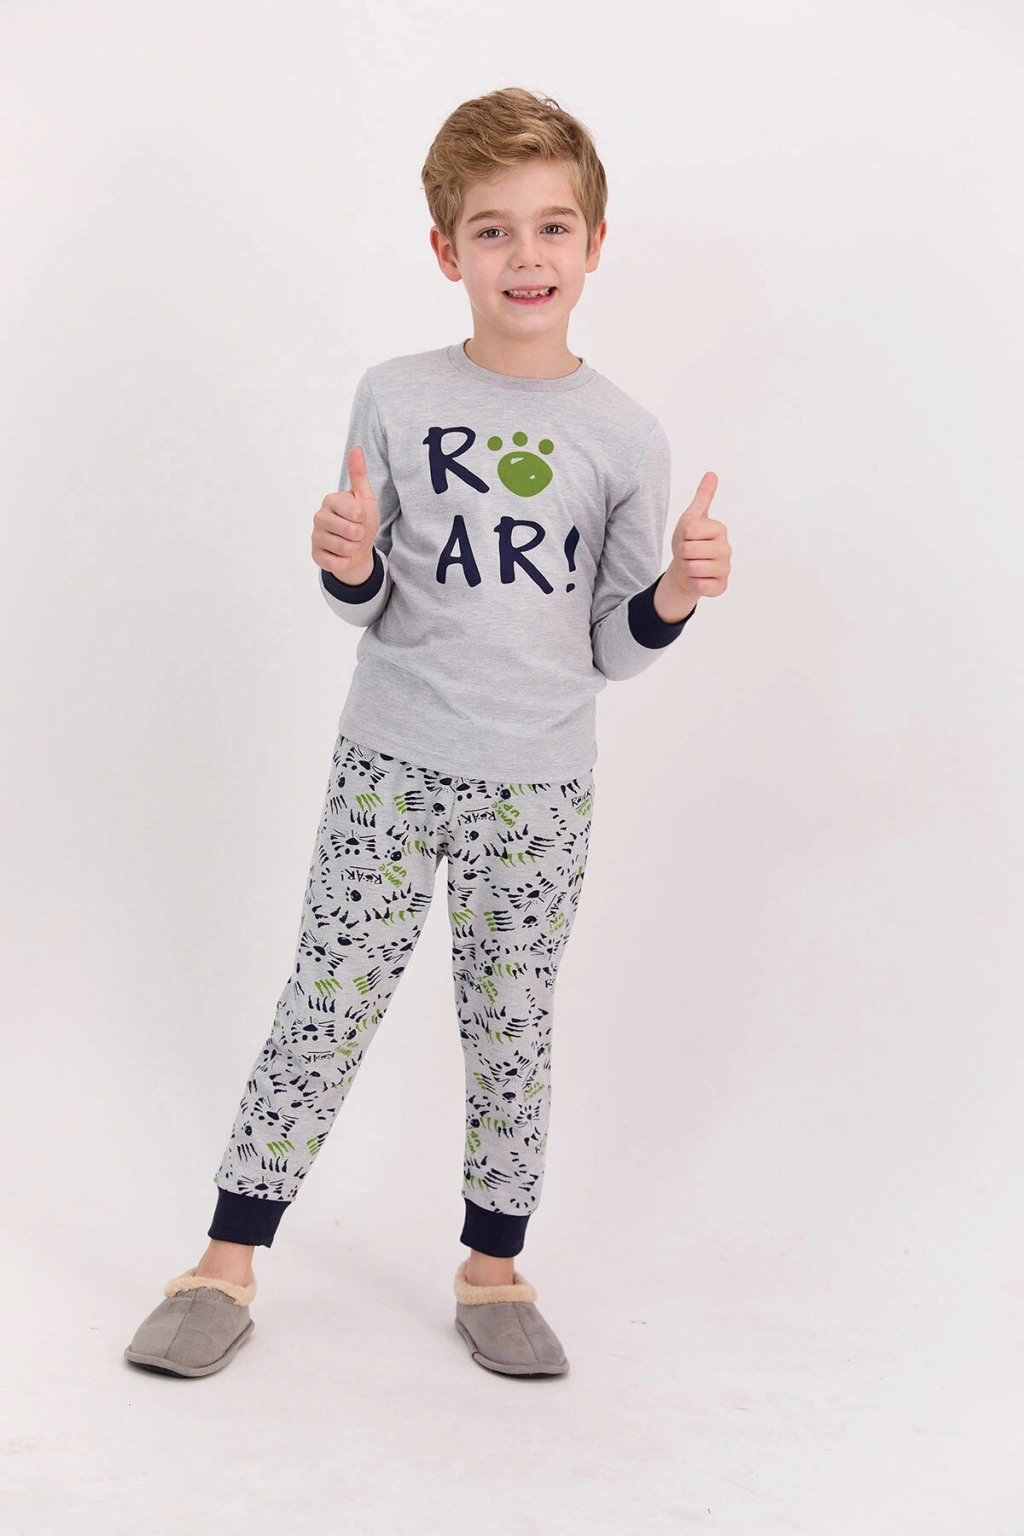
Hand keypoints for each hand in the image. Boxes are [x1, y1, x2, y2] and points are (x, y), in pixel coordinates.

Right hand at [311, 445, 380, 580]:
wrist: (358, 548)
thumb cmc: (361, 520)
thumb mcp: (364, 497)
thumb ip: (359, 475)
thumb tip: (356, 449)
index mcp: (331, 500)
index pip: (355, 513)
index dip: (364, 519)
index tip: (360, 517)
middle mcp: (319, 516)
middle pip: (351, 532)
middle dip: (360, 535)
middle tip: (356, 532)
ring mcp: (316, 536)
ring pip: (344, 548)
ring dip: (354, 549)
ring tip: (351, 544)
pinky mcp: (316, 555)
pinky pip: (335, 563)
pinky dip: (344, 562)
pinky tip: (342, 556)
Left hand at [666, 471, 730, 602]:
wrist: (686, 568)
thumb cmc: (689, 541)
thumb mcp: (691, 518)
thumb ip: (702, 497)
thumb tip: (711, 474)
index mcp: (720, 529)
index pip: (689, 530)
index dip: (682, 535)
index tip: (688, 538)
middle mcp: (726, 548)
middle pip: (689, 549)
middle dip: (683, 553)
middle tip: (689, 553)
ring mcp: (725, 569)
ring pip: (693, 568)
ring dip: (687, 568)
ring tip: (693, 565)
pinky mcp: (721, 587)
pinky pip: (701, 586)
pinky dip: (694, 583)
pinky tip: (698, 579)